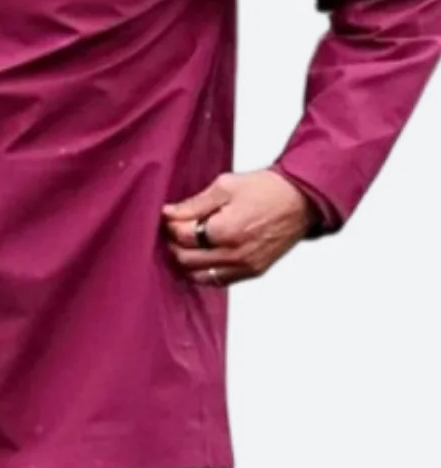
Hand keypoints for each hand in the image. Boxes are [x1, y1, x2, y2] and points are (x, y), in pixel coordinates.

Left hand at [161, 169, 310, 286]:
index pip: (183, 236)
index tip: (166, 215)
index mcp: (226, 231)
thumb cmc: (266, 189)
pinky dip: (204, 272)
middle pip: (187, 259)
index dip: (170, 225)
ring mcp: (245, 267)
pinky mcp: (253, 272)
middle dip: (174, 243)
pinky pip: (219, 281)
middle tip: (172, 229)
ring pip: (200, 276)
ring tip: (185, 242)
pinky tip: (201, 256)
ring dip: (186, 261)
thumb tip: (168, 212)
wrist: (300, 200)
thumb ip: (194, 203)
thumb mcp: (225, 186)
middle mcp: (235, 255)